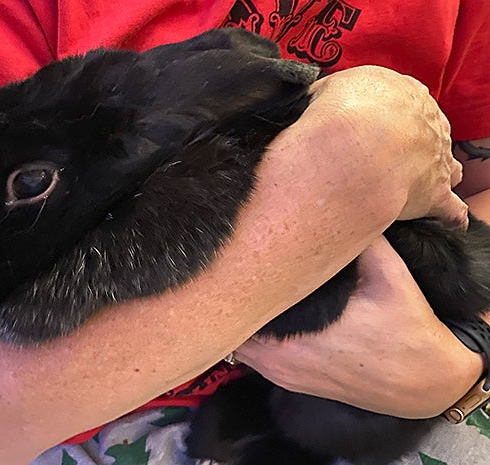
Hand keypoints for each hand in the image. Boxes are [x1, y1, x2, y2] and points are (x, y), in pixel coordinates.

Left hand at [234, 237, 483, 417]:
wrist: (427, 384)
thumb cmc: (409, 330)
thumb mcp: (391, 276)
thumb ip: (363, 241)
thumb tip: (339, 206)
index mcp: (297, 337)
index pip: (245, 309)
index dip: (235, 280)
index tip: (236, 254)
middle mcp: (280, 361)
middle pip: (233, 325)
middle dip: (233, 295)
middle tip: (236, 264)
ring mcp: (281, 375)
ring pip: (238, 343)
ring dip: (240, 316)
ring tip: (244, 285)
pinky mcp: (288, 382)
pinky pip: (252, 357)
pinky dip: (250, 335)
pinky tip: (261, 312)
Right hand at [308, 66, 466, 228]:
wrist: (353, 146)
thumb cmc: (340, 113)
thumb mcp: (328, 89)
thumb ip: (332, 95)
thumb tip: (322, 103)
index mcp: (404, 92)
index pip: (404, 102)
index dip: (389, 117)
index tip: (371, 127)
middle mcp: (428, 121)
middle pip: (425, 133)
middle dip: (409, 145)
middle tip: (381, 159)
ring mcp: (436, 158)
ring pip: (445, 165)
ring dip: (433, 173)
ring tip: (410, 185)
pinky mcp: (435, 194)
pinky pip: (451, 208)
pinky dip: (448, 214)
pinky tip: (441, 218)